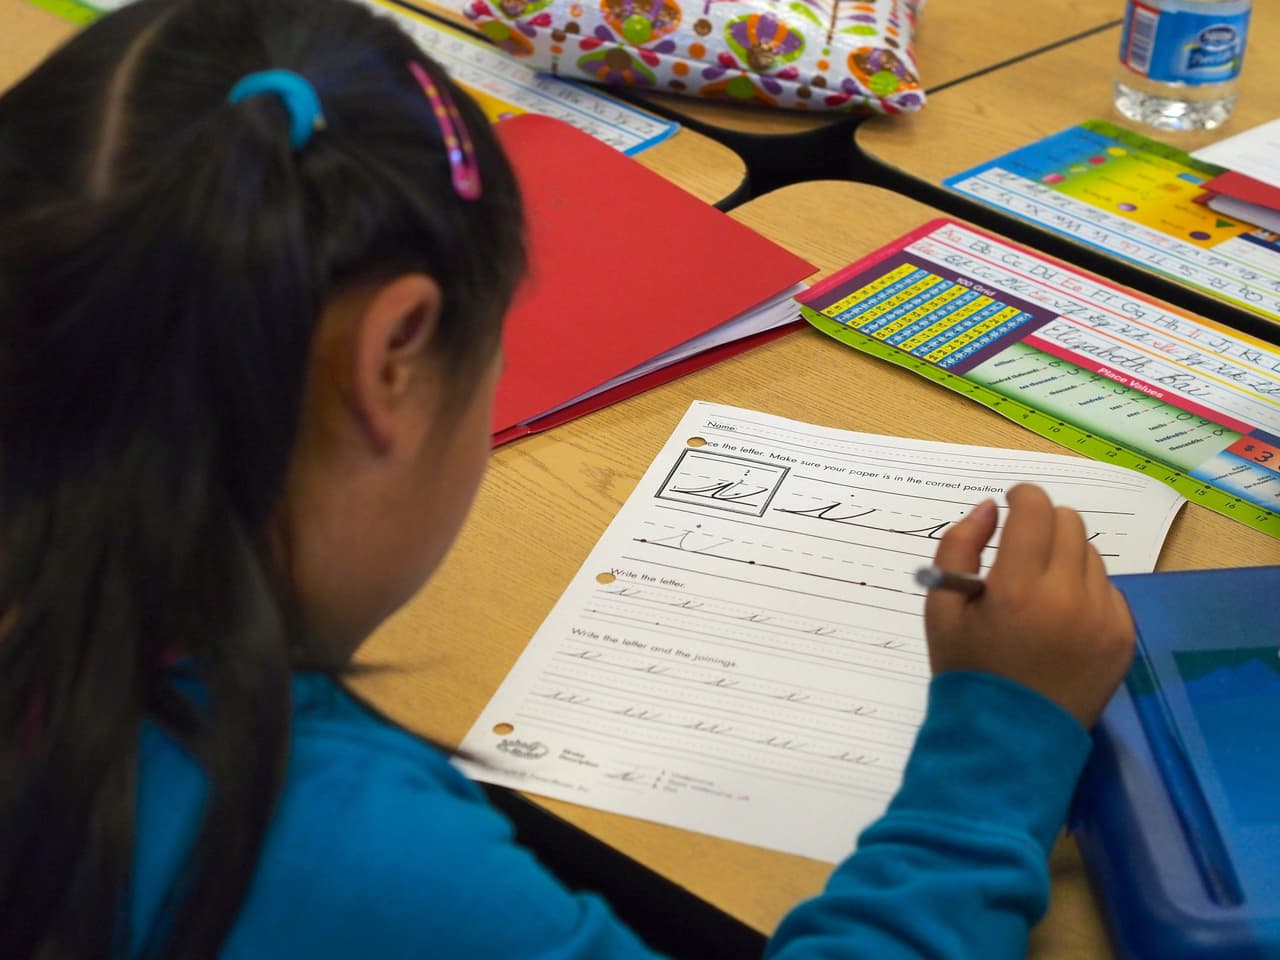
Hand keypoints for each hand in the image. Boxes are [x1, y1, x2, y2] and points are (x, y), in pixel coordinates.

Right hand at [924, 484, 1135, 728]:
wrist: (1008, 741)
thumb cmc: (967, 671)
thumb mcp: (941, 608)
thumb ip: (959, 546)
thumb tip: (990, 508)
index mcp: (1019, 587)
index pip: (1036, 510)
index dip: (1023, 496)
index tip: (1011, 502)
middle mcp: (1069, 596)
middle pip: (1069, 524)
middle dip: (1043, 525)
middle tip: (1022, 548)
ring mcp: (1103, 618)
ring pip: (1090, 556)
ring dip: (1064, 558)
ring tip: (1039, 591)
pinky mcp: (1124, 638)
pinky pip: (1109, 590)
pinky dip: (1085, 591)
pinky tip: (1060, 619)